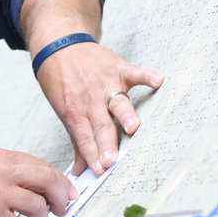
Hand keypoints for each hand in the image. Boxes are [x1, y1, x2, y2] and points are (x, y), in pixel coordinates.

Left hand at [34, 41, 163, 175]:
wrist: (59, 45)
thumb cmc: (62, 82)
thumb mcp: (64, 111)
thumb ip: (77, 141)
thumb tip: (82, 171)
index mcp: (75, 112)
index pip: (84, 137)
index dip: (91, 154)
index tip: (99, 170)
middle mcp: (91, 100)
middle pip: (101, 125)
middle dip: (106, 144)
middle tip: (111, 160)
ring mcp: (106, 84)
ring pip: (118, 102)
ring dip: (125, 114)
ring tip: (133, 127)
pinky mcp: (117, 69)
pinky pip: (134, 73)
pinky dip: (146, 76)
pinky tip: (158, 81)